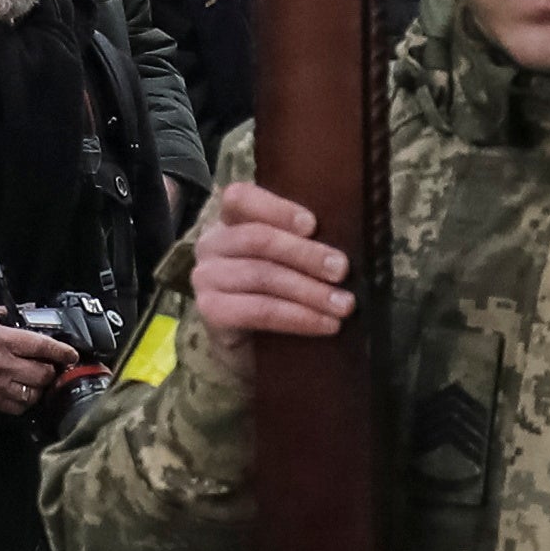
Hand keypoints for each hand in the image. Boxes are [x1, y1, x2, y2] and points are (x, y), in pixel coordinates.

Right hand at [0, 317, 80, 412]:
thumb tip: (13, 313)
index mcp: (4, 339)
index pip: (43, 345)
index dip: (61, 351)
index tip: (72, 355)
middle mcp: (5, 364)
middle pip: (43, 373)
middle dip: (50, 371)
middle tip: (51, 368)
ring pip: (34, 393)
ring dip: (39, 388)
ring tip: (37, 382)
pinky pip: (18, 408)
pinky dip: (25, 402)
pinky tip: (22, 394)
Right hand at [183, 179, 356, 341]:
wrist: (252, 352)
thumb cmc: (277, 295)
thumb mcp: (288, 262)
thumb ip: (302, 243)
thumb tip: (342, 248)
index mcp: (229, 221)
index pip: (240, 198)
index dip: (276, 208)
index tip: (313, 224)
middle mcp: (211, 245)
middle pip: (258, 239)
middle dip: (306, 254)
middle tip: (342, 270)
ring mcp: (206, 278)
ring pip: (262, 276)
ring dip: (310, 291)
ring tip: (344, 304)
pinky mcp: (210, 312)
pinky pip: (260, 311)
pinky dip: (298, 317)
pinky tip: (326, 325)